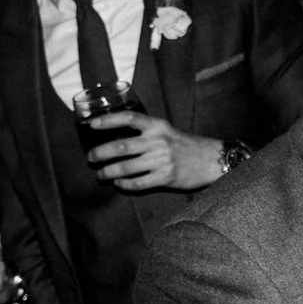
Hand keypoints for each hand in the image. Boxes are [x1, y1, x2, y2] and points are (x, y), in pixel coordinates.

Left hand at [87, 112, 226, 191]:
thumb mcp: (167, 131)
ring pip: (126, 168)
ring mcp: (162, 161)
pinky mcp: (166, 178)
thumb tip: (117, 137)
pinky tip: (118, 183)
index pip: (129, 119)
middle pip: (121, 147)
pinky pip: (139, 183)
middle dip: (101, 153)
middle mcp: (158, 142)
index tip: (92, 125)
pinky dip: (125, 184)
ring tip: (100, 174)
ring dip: (108, 172)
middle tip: (90, 158)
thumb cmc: (186, 145)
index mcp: (158, 126)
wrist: (211, 159)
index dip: (108, 121)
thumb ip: (146, 132)